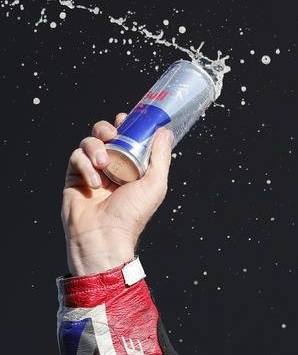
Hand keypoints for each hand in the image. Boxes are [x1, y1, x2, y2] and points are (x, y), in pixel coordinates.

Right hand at [61, 114, 173, 275]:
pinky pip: (76, 157)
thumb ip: (160, 157)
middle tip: (111, 134)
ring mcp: (93, 171)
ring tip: (103, 163)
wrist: (104, 236)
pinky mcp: (75, 177)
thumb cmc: (132, 215)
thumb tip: (165, 132)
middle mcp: (113, 167)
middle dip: (106, 129)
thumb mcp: (154, 184)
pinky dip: (84, 165)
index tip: (126, 118)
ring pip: (89, 143)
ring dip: (95, 147)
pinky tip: (94, 182)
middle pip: (105, 135)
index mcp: (132, 167)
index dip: (127, 126)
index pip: (128, 139)